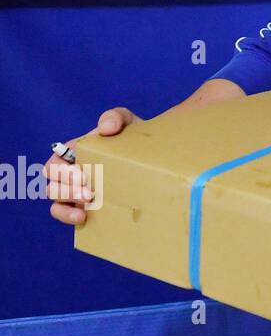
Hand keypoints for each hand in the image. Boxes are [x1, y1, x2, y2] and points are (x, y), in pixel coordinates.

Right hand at [46, 107, 135, 226]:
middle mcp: (71, 172)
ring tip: (89, 199)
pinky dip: (67, 216)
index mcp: (74, 153)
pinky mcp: (83, 205)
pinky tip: (82, 217)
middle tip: (89, 190)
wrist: (153, 158)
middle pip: (53, 182)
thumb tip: (105, 128)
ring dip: (68, 200)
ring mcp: (76, 190)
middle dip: (67, 187)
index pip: (54, 162)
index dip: (61, 171)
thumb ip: (115, 117)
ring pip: (55, 198)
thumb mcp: (127, 122)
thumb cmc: (133, 138)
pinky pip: (63, 213)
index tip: (82, 173)